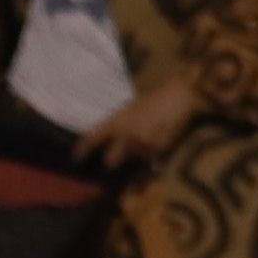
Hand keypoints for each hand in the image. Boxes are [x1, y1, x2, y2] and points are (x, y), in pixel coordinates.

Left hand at [82, 78, 198, 169]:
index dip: (81, 151)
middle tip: (117, 160)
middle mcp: (125, 136)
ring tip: (146, 147)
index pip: (91, 139)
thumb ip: (120, 125)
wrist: (181, 96)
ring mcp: (142, 145)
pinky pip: (152, 161)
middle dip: (113, 162)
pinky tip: (159, 146)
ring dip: (137, 158)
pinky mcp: (158, 151)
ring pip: (134, 161)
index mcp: (116, 121)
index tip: (76, 159)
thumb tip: (111, 141)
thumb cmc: (156, 97)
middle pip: (110, 161)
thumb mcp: (131, 108)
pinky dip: (154, 158)